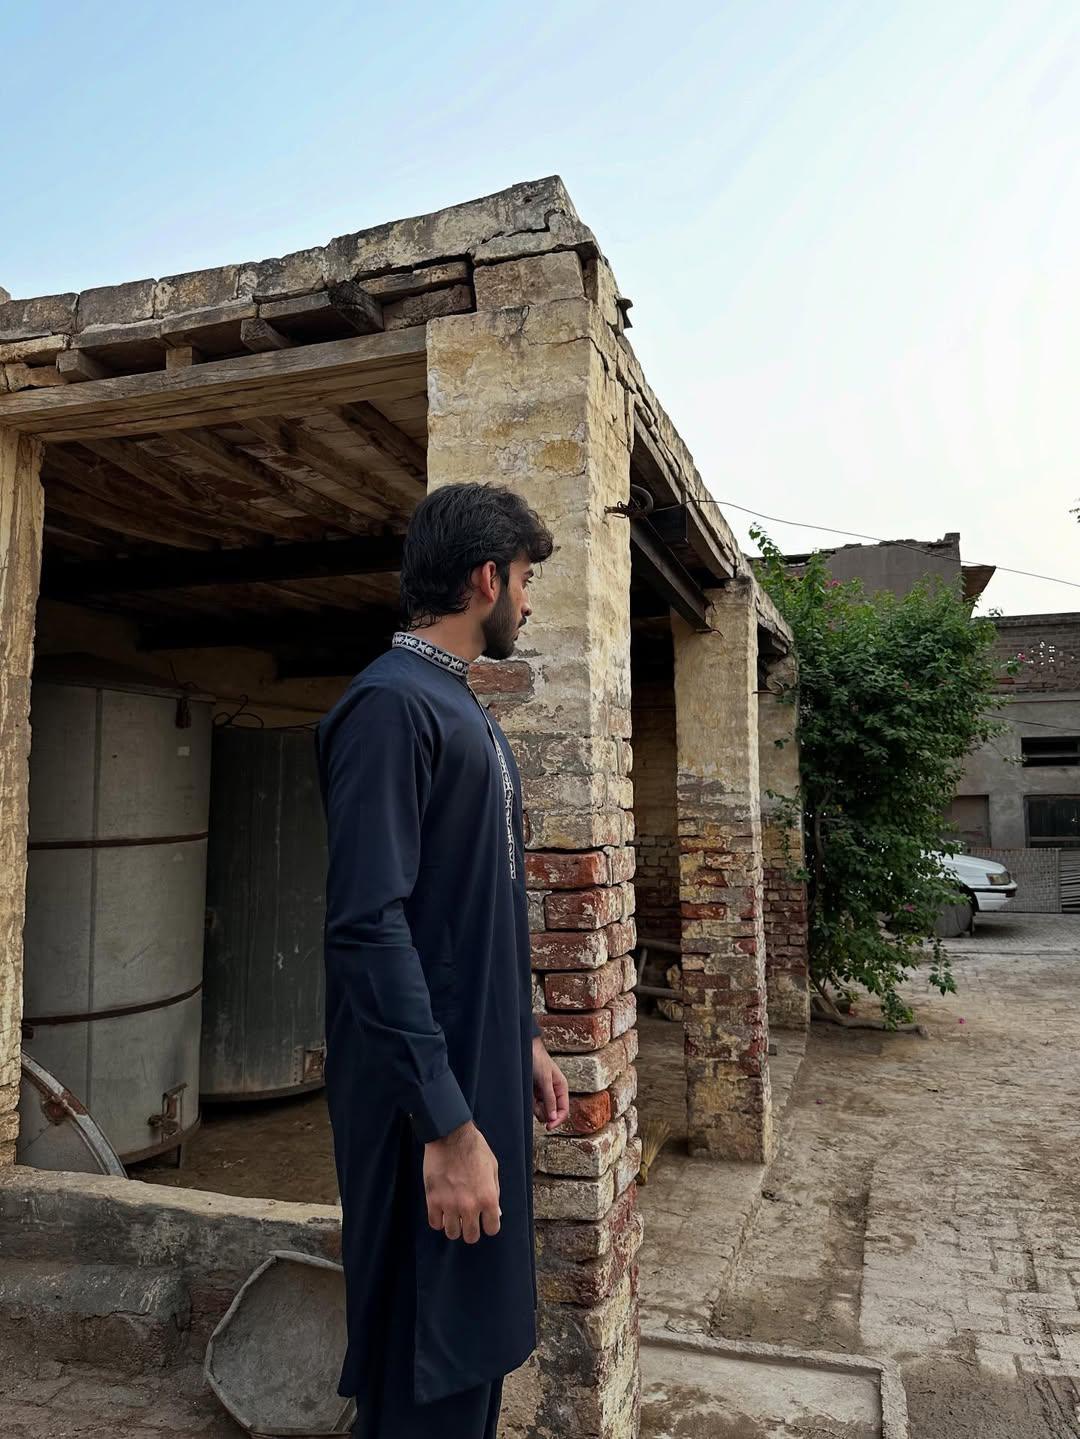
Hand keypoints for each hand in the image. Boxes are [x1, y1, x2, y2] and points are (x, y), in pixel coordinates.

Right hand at [423, 1121, 500, 1243]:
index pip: (491, 1229)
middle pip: (471, 1236)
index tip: (484, 1219)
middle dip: (471, 1229)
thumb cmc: (474, 1148)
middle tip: (467, 1219)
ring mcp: (450, 1205)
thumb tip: (494, 1212)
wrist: (450, 1135)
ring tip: (453, 1215)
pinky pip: (435, 1223)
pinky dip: (438, 1220)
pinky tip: (441, 1210)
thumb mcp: (493, 1168)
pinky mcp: (433, 1200)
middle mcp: (470, 1206)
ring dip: (454, 1226)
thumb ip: (494, 1191)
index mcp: (488, 1198)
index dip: (488, 1224)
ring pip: (452, 1234)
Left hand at [532, 1036, 569, 1129]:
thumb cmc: (537, 1060)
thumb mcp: (545, 1079)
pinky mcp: (534, 1093)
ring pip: (542, 1111)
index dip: (558, 1120)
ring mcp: (543, 1093)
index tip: (548, 1127)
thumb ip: (550, 1098)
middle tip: (535, 1104)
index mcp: (561, 1088)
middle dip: (543, 1112)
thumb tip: (553, 1118)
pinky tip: (527, 1094)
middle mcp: (554, 1092)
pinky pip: (534, 1106)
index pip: (564, 1110)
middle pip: (552, 1113)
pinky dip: (530, 1104)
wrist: (523, 1049)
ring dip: (535, 1108)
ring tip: (530, 1096)